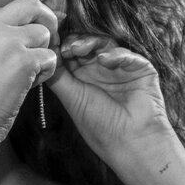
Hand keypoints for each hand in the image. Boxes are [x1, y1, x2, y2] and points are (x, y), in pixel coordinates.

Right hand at [0, 0, 58, 146]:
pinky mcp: (23, 61)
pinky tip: (29, 86)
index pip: (11, 8)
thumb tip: (35, 24)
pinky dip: (45, 72)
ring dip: (43, 54)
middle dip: (47, 20)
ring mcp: (6, 42)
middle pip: (31, 5)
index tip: (28, 41)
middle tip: (49, 40)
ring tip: (28, 74)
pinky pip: (50, 57)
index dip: (26, 23)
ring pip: (44, 34)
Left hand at [48, 34, 174, 165]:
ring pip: (105, 44)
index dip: (60, 47)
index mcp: (82, 78)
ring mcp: (120, 68)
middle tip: (66, 48)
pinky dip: (115, 54)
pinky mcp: (141, 68)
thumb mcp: (71, 98)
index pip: (70, 54)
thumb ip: (57, 77)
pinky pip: (128, 54)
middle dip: (74, 42)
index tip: (50, 44)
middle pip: (86, 44)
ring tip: (78, 49)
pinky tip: (104, 60)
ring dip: (90, 43)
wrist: (130, 142)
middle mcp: (100, 71)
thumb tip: (43, 56)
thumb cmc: (99, 125)